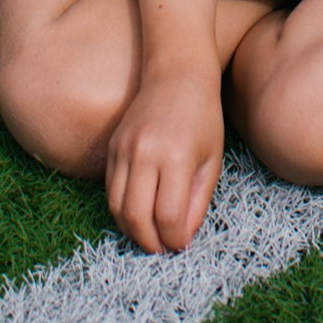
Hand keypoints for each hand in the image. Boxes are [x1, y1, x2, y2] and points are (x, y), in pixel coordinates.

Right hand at [105, 63, 224, 252]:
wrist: (177, 72)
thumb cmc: (202, 116)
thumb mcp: (211, 159)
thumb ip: (198, 201)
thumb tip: (182, 238)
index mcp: (176, 156)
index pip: (168, 216)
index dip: (175, 239)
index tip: (182, 244)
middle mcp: (145, 152)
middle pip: (136, 217)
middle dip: (149, 243)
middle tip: (163, 250)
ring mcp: (124, 148)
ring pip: (117, 207)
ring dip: (131, 230)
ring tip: (150, 236)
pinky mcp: (113, 146)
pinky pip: (111, 189)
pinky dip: (121, 209)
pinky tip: (138, 213)